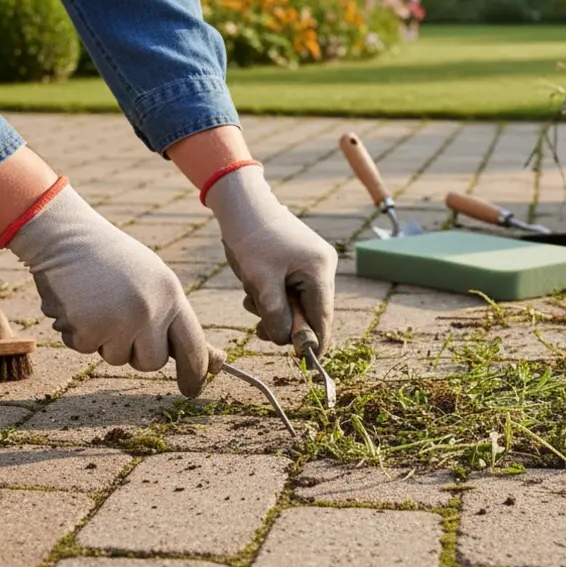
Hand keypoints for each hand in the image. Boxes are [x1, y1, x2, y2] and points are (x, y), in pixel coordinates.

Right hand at [7, 185, 220, 396]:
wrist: (66, 237)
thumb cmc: (111, 260)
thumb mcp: (151, 279)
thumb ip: (171, 316)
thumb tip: (209, 359)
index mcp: (171, 295)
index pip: (192, 344)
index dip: (195, 371)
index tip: (192, 389)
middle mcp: (151, 310)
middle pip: (152, 363)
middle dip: (136, 354)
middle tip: (119, 324)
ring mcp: (120, 321)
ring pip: (117, 358)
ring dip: (104, 340)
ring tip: (97, 303)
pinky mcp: (89, 329)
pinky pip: (87, 349)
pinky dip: (79, 333)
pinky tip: (78, 304)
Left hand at [205, 165, 336, 350]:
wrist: (242, 203)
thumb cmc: (251, 239)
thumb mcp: (260, 283)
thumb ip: (277, 315)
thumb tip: (287, 341)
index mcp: (320, 270)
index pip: (323, 318)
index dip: (312, 342)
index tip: (304, 362)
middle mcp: (323, 266)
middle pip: (311, 312)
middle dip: (285, 322)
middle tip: (259, 328)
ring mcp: (313, 262)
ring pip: (299, 302)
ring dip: (275, 309)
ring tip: (251, 298)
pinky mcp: (301, 260)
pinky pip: (292, 289)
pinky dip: (274, 296)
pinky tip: (255, 288)